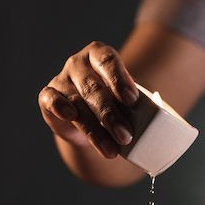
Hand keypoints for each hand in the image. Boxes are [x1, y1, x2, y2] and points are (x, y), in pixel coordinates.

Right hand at [38, 41, 139, 158]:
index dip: (119, 78)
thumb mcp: (126, 100)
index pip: (108, 61)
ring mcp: (62, 78)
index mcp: (99, 55)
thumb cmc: (113, 102)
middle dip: (111, 115)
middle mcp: (78, 63)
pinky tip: (70, 117)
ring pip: (77, 104)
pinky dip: (60, 107)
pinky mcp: (48, 96)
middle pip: (94, 88)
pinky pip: (51, 100)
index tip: (132, 99)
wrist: (89, 117)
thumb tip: (156, 119)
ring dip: (95, 130)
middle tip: (125, 136)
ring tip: (111, 150)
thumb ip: (135, 103)